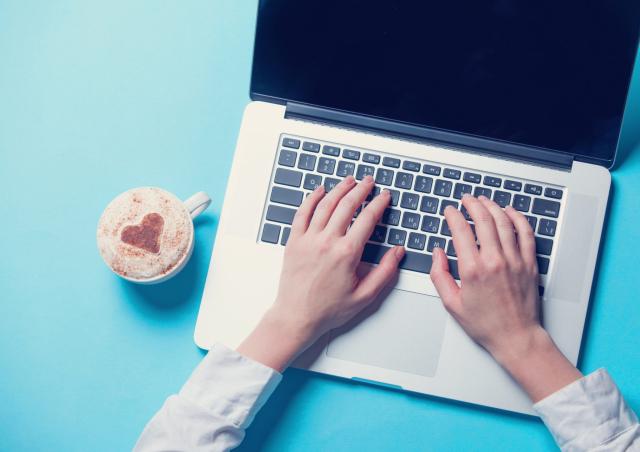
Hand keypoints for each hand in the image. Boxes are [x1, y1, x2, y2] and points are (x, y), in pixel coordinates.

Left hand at [238, 176, 403, 371]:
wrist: (296, 317)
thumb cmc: (328, 309)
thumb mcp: (365, 296)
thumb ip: (385, 272)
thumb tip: (398, 252)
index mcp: (347, 253)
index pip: (368, 219)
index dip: (379, 204)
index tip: (385, 196)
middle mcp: (327, 242)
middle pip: (347, 205)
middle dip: (361, 190)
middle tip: (369, 181)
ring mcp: (308, 239)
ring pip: (325, 204)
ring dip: (339, 189)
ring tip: (349, 180)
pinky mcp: (294, 241)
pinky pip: (302, 213)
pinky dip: (311, 199)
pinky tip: (319, 191)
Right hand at [430, 194, 581, 401]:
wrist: (516, 337)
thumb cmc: (485, 324)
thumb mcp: (452, 303)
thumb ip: (440, 275)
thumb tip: (438, 254)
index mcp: (473, 270)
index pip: (461, 231)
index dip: (453, 216)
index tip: (449, 211)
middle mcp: (494, 261)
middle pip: (483, 220)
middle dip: (472, 204)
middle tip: (466, 199)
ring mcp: (514, 260)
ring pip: (504, 222)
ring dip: (492, 207)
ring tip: (484, 201)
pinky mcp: (529, 263)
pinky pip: (525, 233)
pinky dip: (518, 218)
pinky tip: (510, 212)